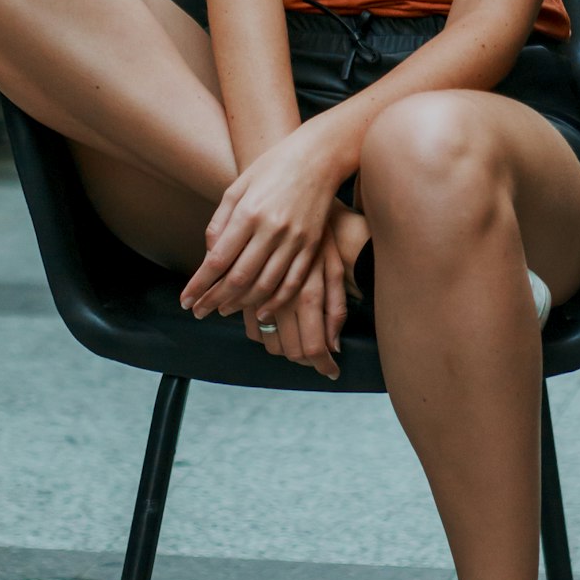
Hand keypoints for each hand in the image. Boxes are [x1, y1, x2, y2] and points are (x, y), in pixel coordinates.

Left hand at [180, 126, 338, 319]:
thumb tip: (208, 257)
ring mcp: (294, 240)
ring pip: (264, 285)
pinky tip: (261, 311)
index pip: (218, 260)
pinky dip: (275, 301)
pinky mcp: (312, 245)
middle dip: (214, 300)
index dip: (199, 285)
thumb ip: (220, 223)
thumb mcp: (237, 187)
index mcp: (248, 213)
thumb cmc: (271, 169)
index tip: (186, 300)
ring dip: (241, 304)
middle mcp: (271, 229)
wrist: (317, 158)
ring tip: (224, 310)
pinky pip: (292, 282)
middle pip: (238, 278)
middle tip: (200, 312)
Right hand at [243, 232, 346, 380]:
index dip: (323, 365)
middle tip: (315, 359)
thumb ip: (335, 308)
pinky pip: (250, 328)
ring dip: (282, 349)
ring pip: (268, 342)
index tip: (332, 373)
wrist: (290, 206)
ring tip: (297, 346)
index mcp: (308, 295)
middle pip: (290, 350)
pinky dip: (262, 334)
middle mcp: (282, 299)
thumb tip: (335, 345)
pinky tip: (275, 329)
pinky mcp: (245, 291)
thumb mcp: (334, 269)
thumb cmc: (320, 238)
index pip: (313, 346)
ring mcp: (261, 297)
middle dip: (304, 360)